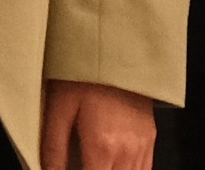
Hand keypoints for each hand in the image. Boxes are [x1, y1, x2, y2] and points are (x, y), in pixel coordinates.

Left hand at [40, 81, 156, 169]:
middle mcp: (127, 151)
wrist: (117, 47)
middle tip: (79, 161)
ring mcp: (142, 145)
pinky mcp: (150, 137)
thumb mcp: (59, 107)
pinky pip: (144, 168)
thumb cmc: (85, 73)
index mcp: (103, 146)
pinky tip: (112, 164)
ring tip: (93, 160)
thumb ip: (54, 147)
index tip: (68, 168)